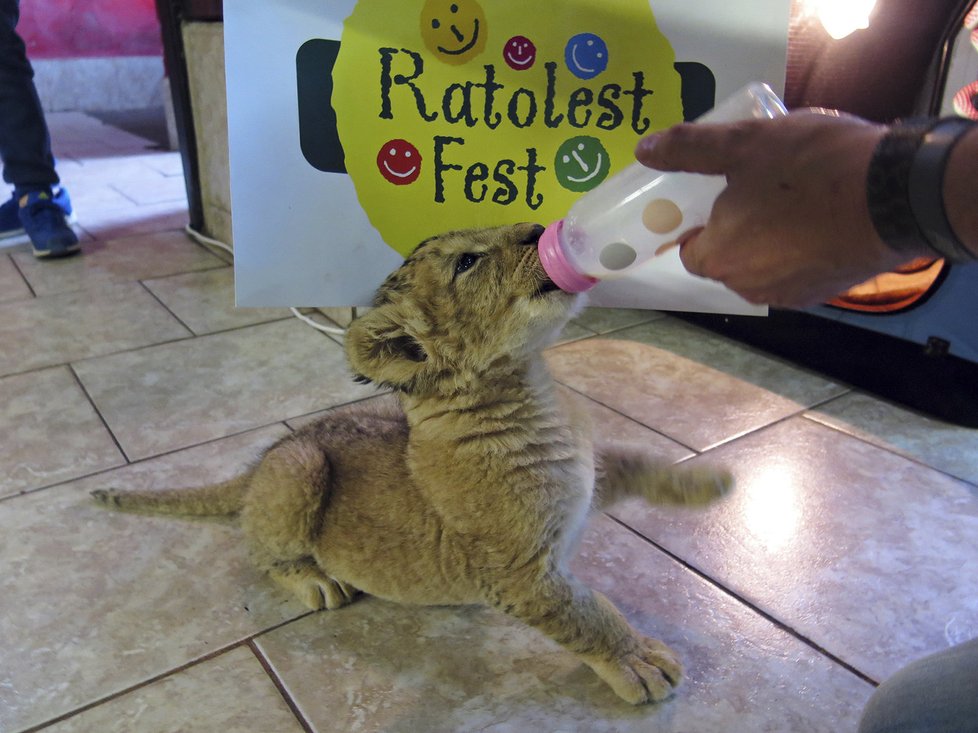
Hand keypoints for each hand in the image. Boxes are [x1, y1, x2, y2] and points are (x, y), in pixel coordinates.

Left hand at [635, 111, 925, 307]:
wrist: (898, 196)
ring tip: (791, 198)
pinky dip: (799, 250)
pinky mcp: (824, 294)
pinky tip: (819, 219)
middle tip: (757, 188)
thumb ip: (690, 149)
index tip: (713, 197)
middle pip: (725, 259)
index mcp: (718, 257)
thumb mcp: (745, 144)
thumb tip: (645, 151)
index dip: (696, 223)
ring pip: (761, 266)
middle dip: (734, 229)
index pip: (688, 250)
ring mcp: (789, 295)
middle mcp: (748, 286)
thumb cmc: (811, 167)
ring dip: (767, 239)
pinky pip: (796, 271)